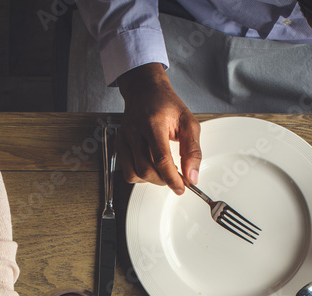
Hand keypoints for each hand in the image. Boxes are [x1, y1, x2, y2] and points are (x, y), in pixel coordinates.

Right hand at [116, 63, 200, 193]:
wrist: (145, 91)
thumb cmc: (166, 105)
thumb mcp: (188, 122)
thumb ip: (192, 150)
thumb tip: (192, 176)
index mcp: (153, 122)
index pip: (161, 159)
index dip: (172, 178)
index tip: (181, 187)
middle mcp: (134, 131)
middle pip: (146, 169)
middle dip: (163, 180)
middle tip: (175, 178)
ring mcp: (124, 139)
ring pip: (134, 174)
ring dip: (150, 180)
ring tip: (162, 173)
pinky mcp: (119, 146)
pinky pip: (126, 171)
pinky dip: (140, 176)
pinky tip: (150, 167)